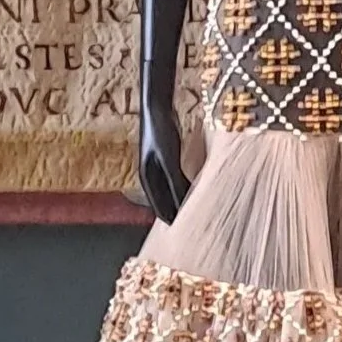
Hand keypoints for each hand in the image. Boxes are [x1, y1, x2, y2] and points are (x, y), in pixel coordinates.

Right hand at [139, 95, 189, 222]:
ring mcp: (156, 166)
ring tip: (194, 211)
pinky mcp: (166, 158)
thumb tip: (182, 204)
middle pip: (163, 200)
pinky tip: (195, 190)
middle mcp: (149, 174)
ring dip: (179, 200)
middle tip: (192, 226)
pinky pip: (174, 179)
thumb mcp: (169, 160)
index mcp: (146, 178)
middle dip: (174, 212)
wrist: (157, 108)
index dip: (170, 218)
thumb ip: (176, 182)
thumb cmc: (160, 132)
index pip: (158, 206)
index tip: (183, 233)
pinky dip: (183, 187)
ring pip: (169, 190)